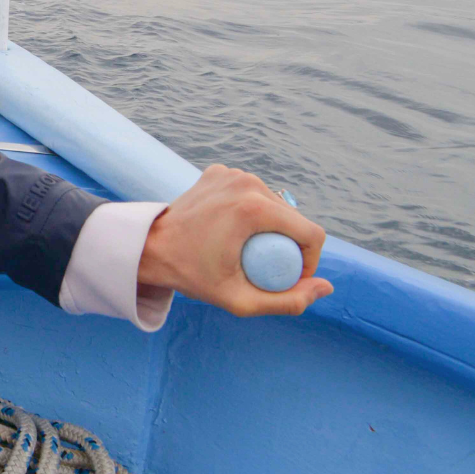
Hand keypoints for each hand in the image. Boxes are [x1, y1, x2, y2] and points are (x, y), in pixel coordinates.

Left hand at [138, 164, 333, 316]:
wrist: (149, 247)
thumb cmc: (191, 275)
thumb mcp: (240, 300)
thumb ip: (288, 301)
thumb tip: (325, 287)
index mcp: (255, 208)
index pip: (311, 233)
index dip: (310, 261)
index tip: (289, 279)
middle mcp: (247, 182)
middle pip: (294, 218)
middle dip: (290, 246)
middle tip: (267, 269)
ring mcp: (232, 173)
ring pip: (275, 204)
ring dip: (273, 227)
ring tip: (252, 250)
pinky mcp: (220, 172)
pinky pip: (251, 194)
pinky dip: (251, 211)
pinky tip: (235, 230)